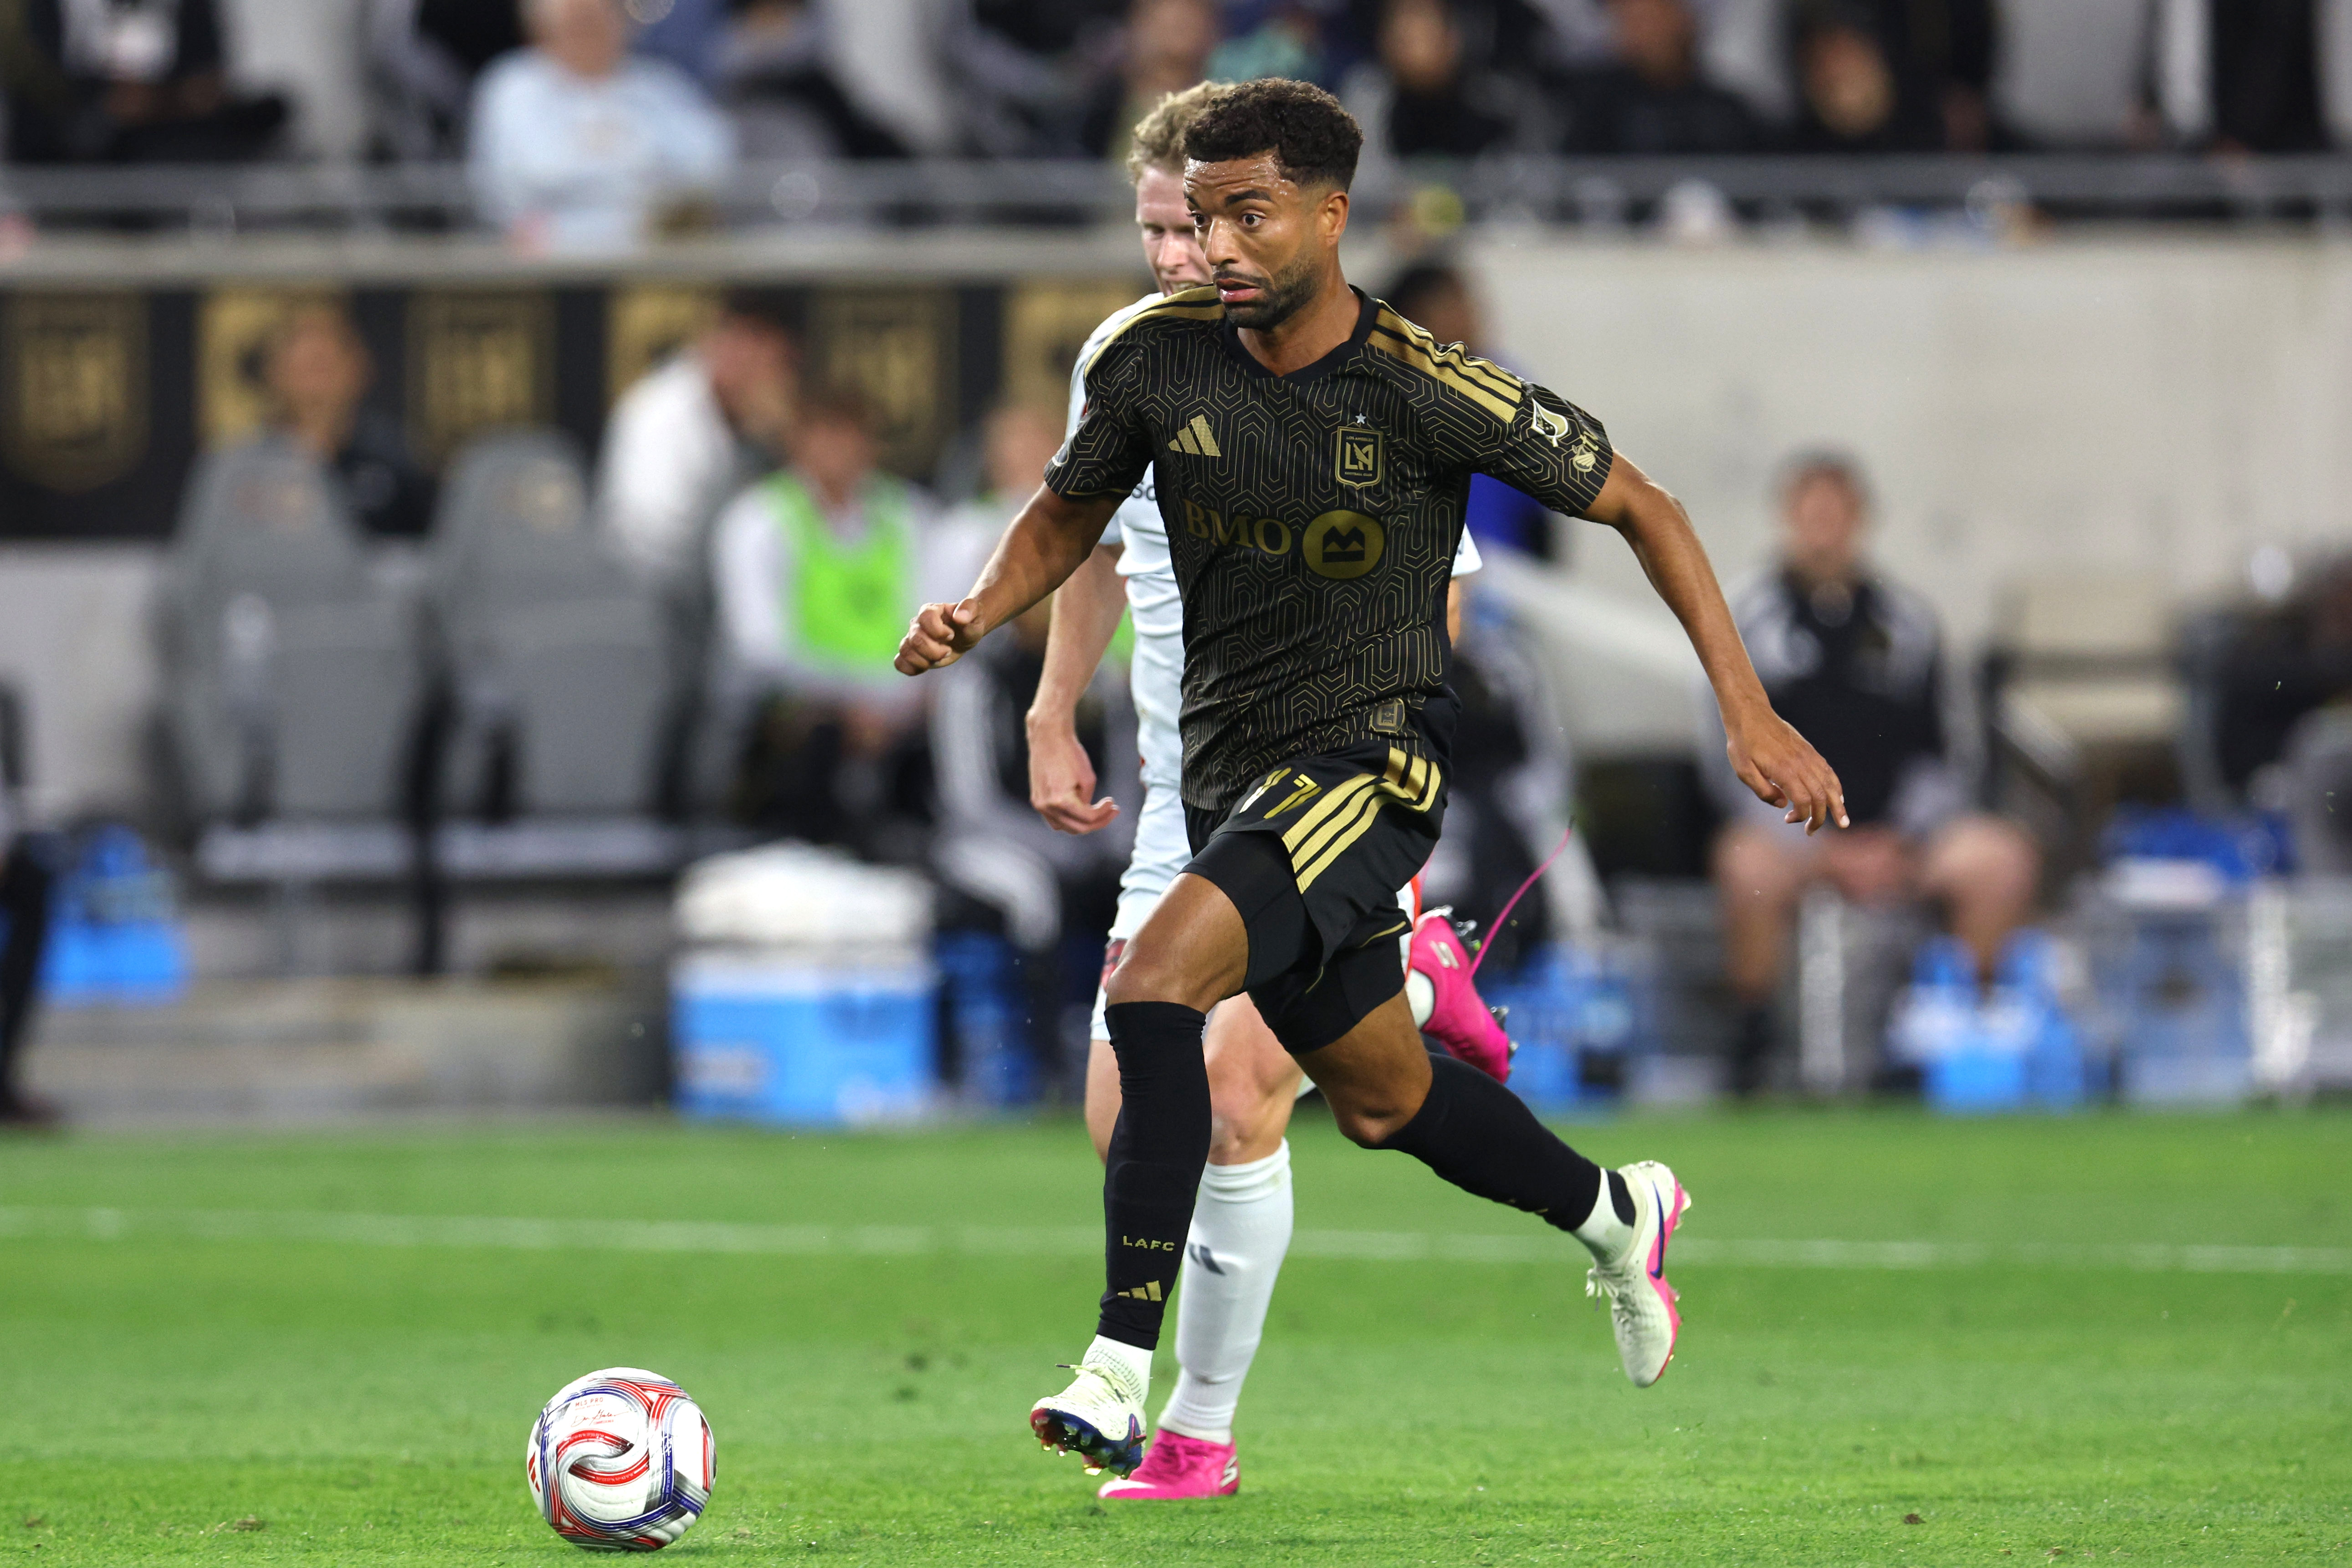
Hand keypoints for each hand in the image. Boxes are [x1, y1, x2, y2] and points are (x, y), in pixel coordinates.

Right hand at [895, 598, 984, 675]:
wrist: (964, 635)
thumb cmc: (969, 623)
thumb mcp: (975, 615)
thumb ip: (969, 609)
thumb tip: (959, 617)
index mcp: (931, 610)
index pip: (925, 617)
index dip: (938, 630)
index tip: (951, 635)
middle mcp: (918, 623)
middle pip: (916, 639)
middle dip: (934, 651)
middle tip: (948, 651)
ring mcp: (912, 638)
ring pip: (905, 651)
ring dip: (924, 661)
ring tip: (938, 659)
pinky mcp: (911, 653)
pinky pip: (899, 663)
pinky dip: (911, 669)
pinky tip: (927, 666)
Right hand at [1026, 710, 1118, 834]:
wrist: (1048, 736)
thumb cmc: (1069, 753)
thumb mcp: (1088, 778)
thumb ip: (1088, 801)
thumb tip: (1088, 812)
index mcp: (1060, 801)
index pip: (1088, 818)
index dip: (1104, 814)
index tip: (1113, 803)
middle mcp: (1046, 807)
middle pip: (1077, 828)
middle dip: (1097, 822)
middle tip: (1111, 812)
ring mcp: (1039, 805)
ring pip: (1064, 826)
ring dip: (1082, 823)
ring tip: (1097, 813)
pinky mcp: (1036, 799)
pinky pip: (1054, 818)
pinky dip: (1068, 817)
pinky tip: (1080, 809)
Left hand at [1726, 705, 1847, 834]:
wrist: (1751, 714)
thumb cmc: (1743, 743)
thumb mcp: (1743, 770)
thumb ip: (1762, 790)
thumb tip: (1782, 804)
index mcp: (1784, 771)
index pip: (1803, 800)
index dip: (1800, 815)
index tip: (1788, 820)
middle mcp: (1801, 764)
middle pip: (1820, 796)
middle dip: (1821, 817)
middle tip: (1812, 831)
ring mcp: (1808, 756)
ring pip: (1830, 783)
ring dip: (1837, 804)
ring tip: (1842, 820)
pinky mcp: (1809, 751)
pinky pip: (1828, 771)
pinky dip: (1835, 786)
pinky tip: (1837, 797)